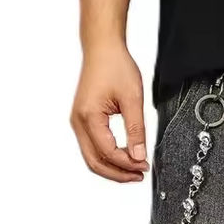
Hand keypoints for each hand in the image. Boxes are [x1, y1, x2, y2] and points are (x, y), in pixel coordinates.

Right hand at [71, 43, 148, 182]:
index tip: (145, 166)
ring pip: (92, 158)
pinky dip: (108, 157)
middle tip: (139, 175)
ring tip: (134, 170)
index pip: (108, 152)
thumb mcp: (133, 99)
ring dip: (112, 168)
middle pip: (95, 162)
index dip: (128, 164)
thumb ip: (136, 130)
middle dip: (118, 173)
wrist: (102, 49)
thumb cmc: (115, 66)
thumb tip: (139, 156)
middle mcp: (79, 122)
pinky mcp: (83, 121)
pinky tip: (124, 158)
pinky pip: (92, 148)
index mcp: (89, 116)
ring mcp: (78, 122)